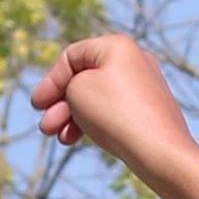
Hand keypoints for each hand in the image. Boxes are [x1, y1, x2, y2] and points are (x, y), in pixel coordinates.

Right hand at [33, 35, 197, 182]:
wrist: (161, 153)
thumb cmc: (116, 115)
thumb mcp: (77, 91)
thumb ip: (69, 85)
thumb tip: (79, 93)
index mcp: (117, 45)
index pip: (72, 56)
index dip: (51, 81)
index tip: (37, 106)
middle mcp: (135, 60)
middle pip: (85, 79)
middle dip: (60, 104)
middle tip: (45, 127)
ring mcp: (145, 87)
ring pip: (98, 98)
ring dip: (73, 116)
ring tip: (58, 137)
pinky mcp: (150, 111)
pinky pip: (115, 112)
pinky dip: (94, 122)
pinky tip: (78, 139)